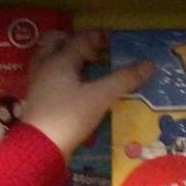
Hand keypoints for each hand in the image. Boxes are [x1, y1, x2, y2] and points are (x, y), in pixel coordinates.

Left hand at [18, 31, 152, 158]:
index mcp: (59, 60)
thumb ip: (124, 79)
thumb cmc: (69, 117)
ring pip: (50, 59)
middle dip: (75, 41)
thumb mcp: (100, 97)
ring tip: (87, 67)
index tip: (114, 40)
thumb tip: (149, 64)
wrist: (39, 148)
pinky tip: (75, 87)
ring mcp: (38, 83)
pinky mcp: (36, 100)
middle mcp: (45, 66)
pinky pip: (49, 77)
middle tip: (94, 50)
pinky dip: (62, 75)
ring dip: (67, 58)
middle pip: (56, 42)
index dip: (98, 37)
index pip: (80, 39)